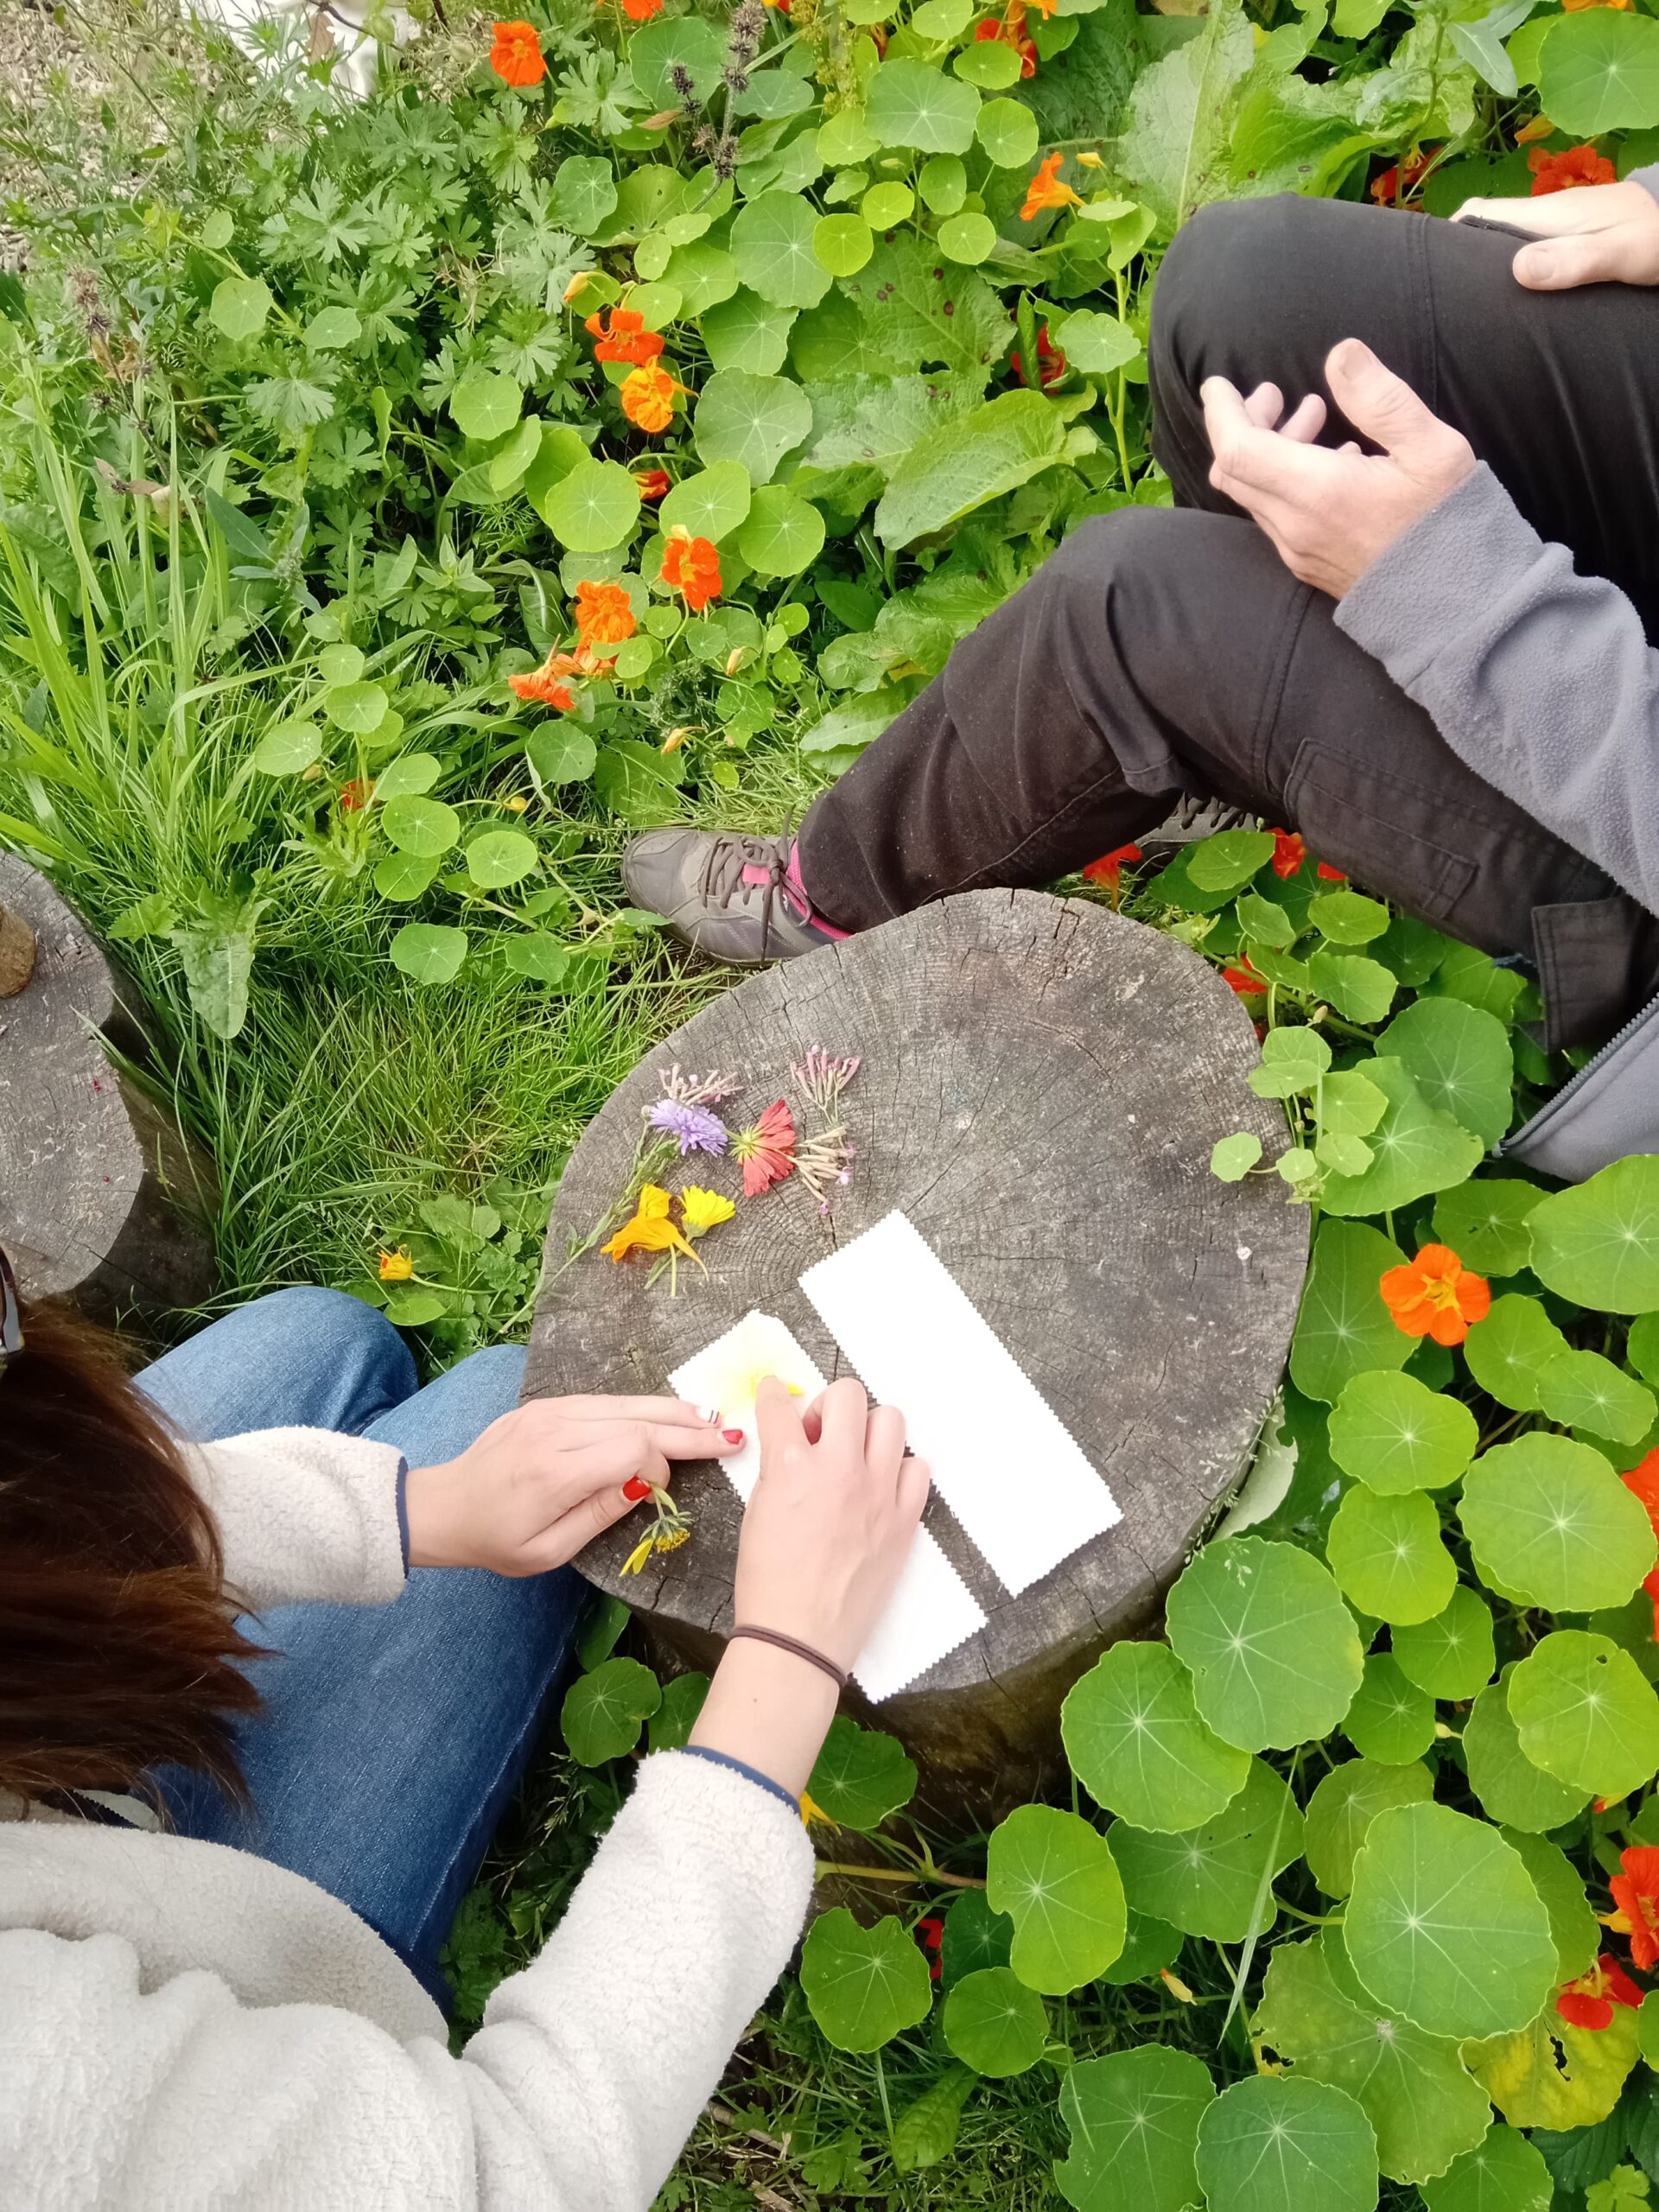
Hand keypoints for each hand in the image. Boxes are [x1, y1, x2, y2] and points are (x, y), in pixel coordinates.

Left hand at [404, 1396, 739, 1574]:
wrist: (444, 1506)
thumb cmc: (496, 1540)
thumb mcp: (548, 1550)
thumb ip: (600, 1513)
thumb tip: (646, 1482)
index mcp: (554, 1471)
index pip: (631, 1448)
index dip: (661, 1464)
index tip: (665, 1488)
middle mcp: (555, 1430)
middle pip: (637, 1418)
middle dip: (688, 1428)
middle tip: (732, 1435)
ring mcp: (550, 1411)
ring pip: (626, 1402)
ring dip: (672, 1411)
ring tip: (712, 1419)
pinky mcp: (547, 1404)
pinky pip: (606, 1401)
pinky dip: (643, 1407)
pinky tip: (670, 1412)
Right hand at [687, 1376, 928, 1797]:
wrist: (799, 1637)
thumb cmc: (768, 1582)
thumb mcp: (757, 1512)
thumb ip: (778, 1468)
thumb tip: (793, 1442)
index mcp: (790, 1467)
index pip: (781, 1403)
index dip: (773, 1395)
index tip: (776, 1397)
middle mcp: (839, 1470)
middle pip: (848, 1395)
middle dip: (828, 1406)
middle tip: (819, 1435)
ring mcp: (879, 1492)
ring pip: (891, 1419)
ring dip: (868, 1430)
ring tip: (854, 1457)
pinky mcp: (905, 1519)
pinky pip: (918, 1467)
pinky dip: (899, 1469)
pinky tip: (880, 1487)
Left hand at [1202, 338, 1475, 597]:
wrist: (1459, 608)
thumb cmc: (1451, 524)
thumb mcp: (1430, 448)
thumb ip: (1380, 399)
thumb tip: (1340, 355)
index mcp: (1317, 491)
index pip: (1236, 449)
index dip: (1222, 412)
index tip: (1219, 383)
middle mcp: (1294, 526)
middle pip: (1234, 471)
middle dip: (1242, 425)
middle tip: (1275, 394)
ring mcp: (1297, 552)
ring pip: (1254, 493)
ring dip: (1268, 450)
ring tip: (1312, 416)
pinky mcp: (1308, 566)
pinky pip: (1275, 516)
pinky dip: (1283, 479)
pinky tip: (1331, 460)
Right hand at [1454, 179, 1658, 290]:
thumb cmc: (1656, 242)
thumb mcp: (1621, 254)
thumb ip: (1574, 261)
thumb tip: (1517, 270)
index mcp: (1547, 216)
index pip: (1480, 213)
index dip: (1448, 237)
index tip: (1428, 272)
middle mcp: (1546, 218)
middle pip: (1487, 231)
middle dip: (1460, 259)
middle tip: (1441, 303)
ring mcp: (1559, 228)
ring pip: (1506, 244)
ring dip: (1485, 270)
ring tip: (1469, 310)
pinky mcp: (1571, 241)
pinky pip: (1528, 253)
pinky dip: (1511, 274)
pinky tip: (1510, 303)